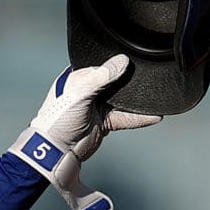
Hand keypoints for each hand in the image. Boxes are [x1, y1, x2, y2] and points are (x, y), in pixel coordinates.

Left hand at [8, 56, 158, 209]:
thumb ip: (101, 78)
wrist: (55, 152)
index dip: (115, 61)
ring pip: (121, 99)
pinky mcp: (104, 123)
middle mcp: (87, 90)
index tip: (134, 57)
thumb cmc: (58, 120)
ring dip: (136, 100)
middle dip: (129, 80)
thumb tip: (122, 61)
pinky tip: (153, 115)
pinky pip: (124, 117)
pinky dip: (138, 117)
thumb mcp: (78, 94)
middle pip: (114, 81)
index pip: (100, 65)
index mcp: (76, 77)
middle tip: (148, 73)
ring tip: (154, 94)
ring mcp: (96, 107)